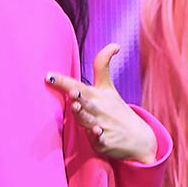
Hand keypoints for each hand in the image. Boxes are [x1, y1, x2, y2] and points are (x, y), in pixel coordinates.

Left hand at [46, 44, 157, 163]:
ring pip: (88, 119)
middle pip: (85, 100)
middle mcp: (98, 108)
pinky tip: (96, 131)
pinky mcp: (104, 142)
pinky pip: (100, 139)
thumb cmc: (117, 110)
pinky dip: (98, 135)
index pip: (78, 84)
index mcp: (97, 94)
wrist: (138, 138)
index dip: (63, 81)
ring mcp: (102, 125)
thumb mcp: (110, 89)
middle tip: (70, 90)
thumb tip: (115, 44)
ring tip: (76, 105)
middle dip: (77, 95)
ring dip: (83, 113)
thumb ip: (102, 66)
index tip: (48, 76)